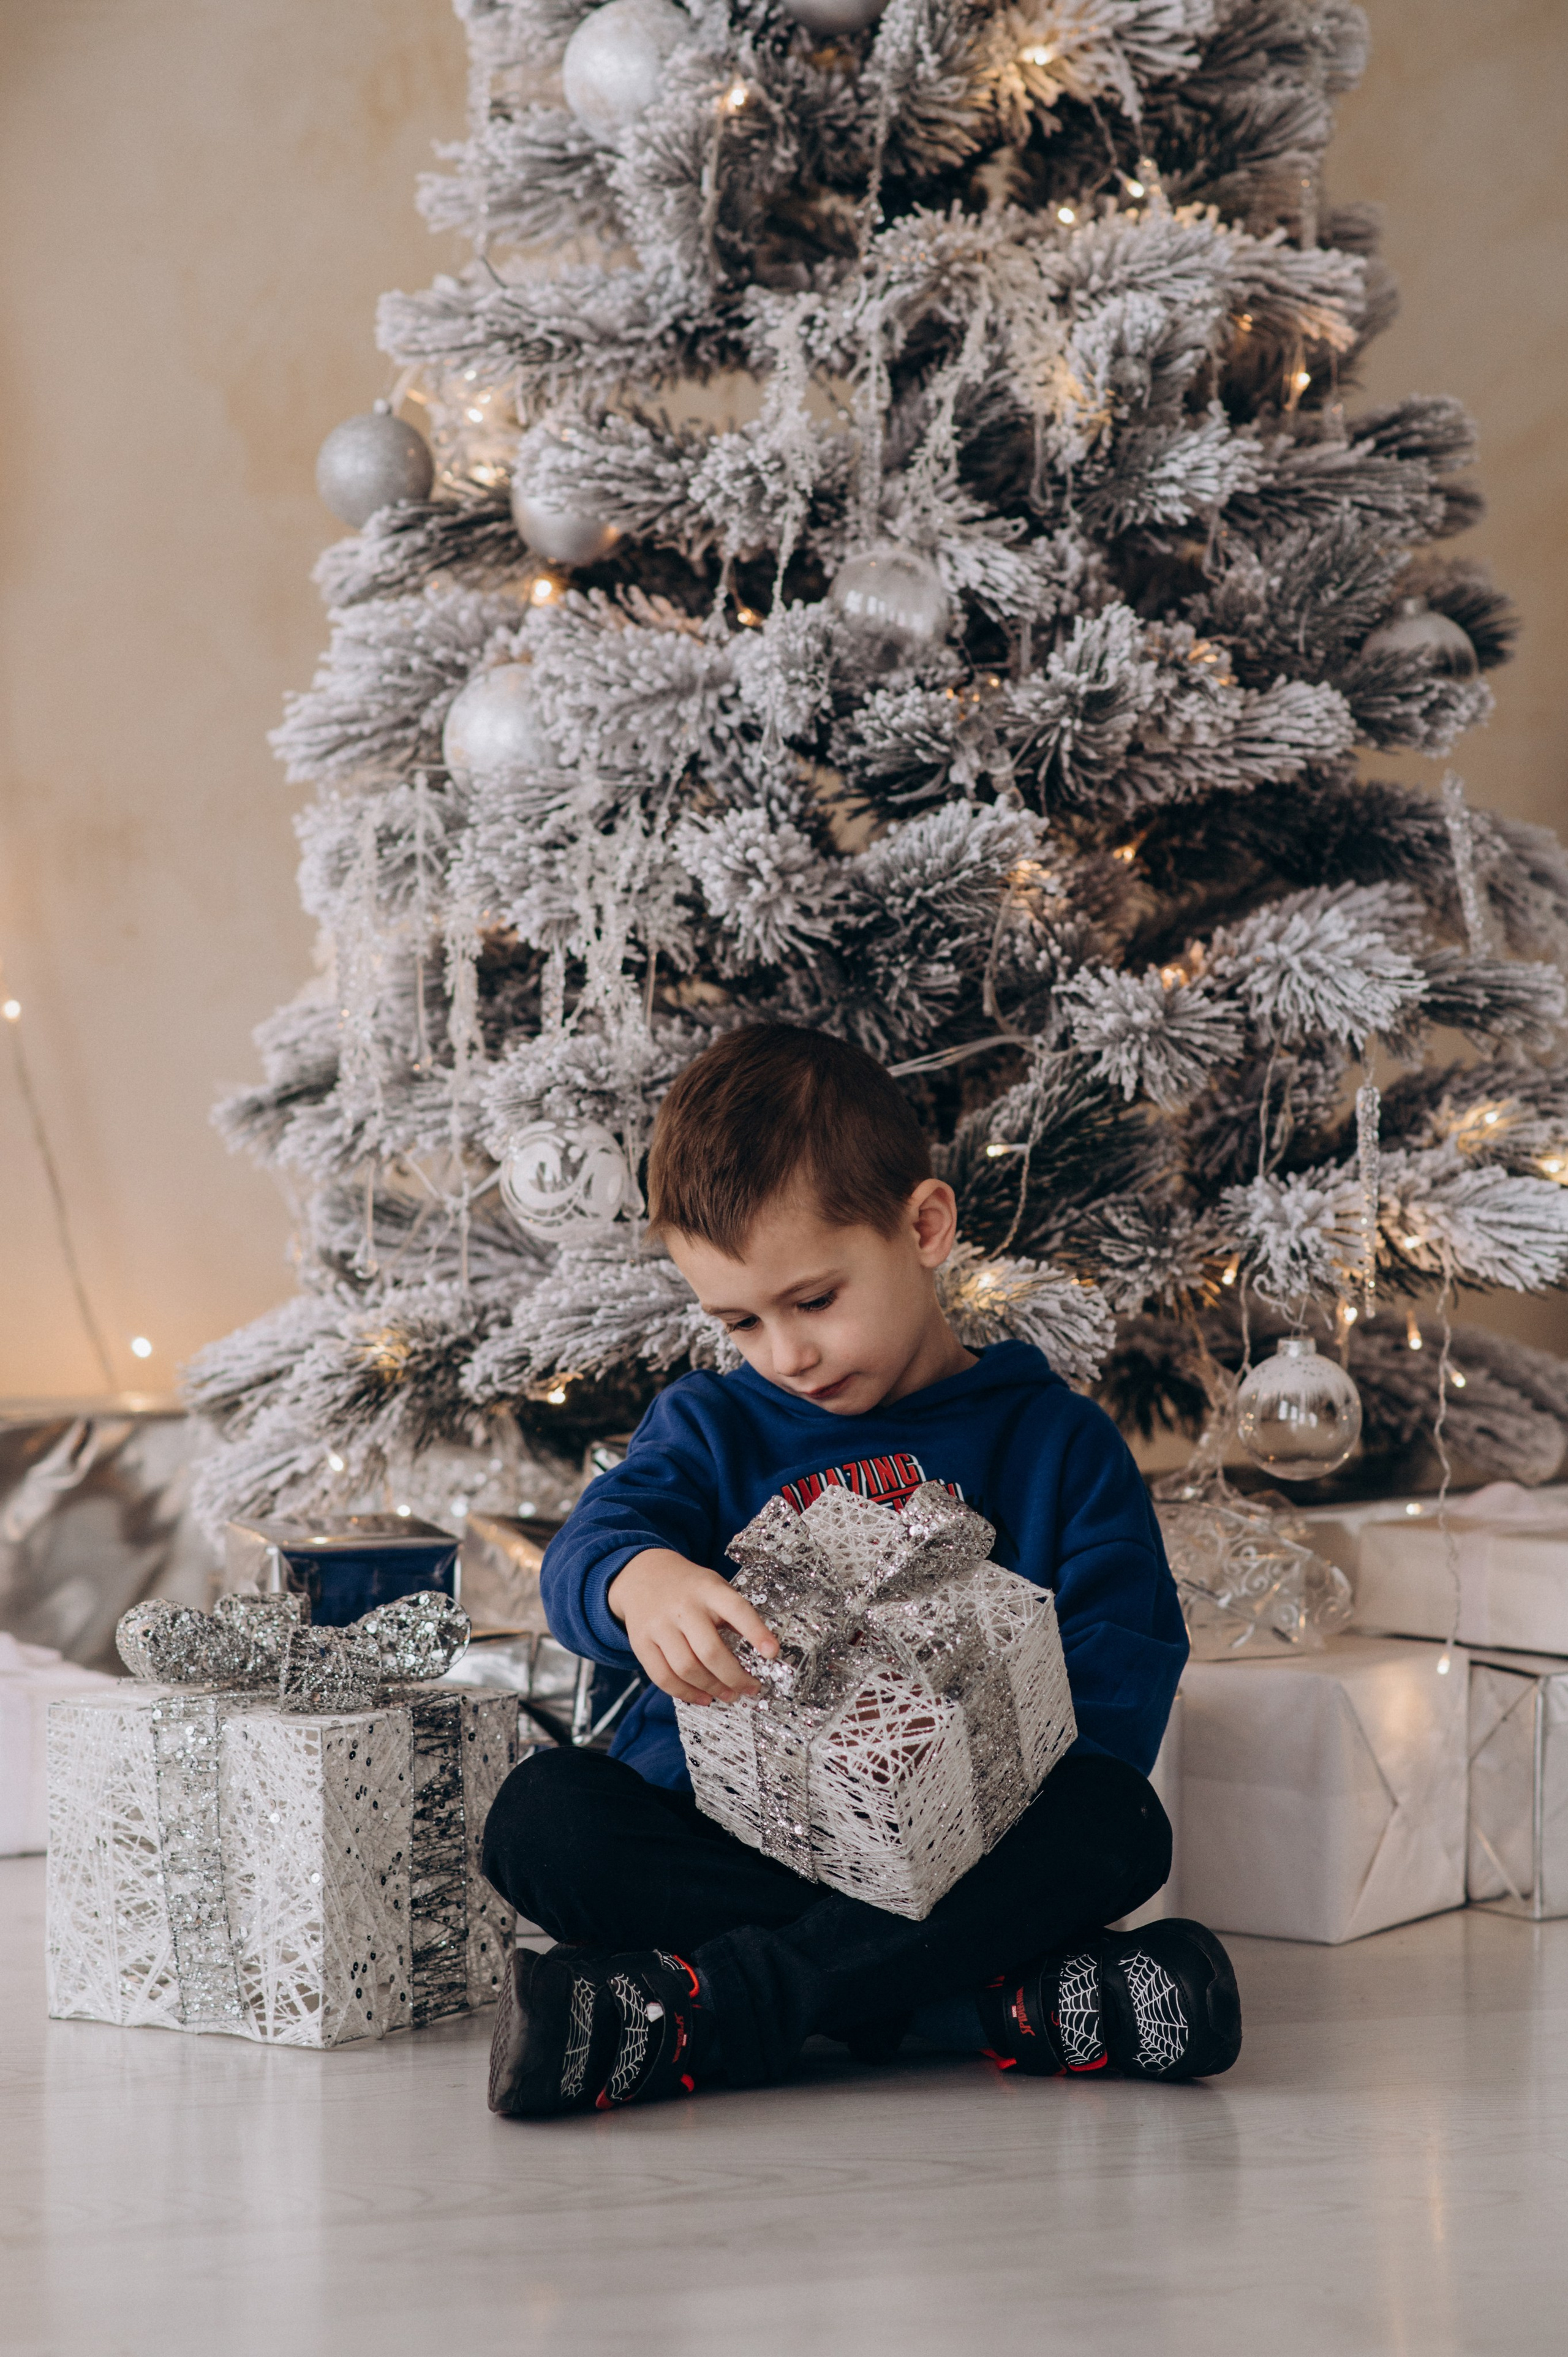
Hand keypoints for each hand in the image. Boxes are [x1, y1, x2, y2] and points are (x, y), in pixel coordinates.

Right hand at [606, 1549, 777, 1706]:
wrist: (643, 1574)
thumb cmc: (689, 1587)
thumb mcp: (714, 1586)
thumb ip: (733, 1612)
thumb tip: (760, 1650)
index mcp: (707, 1589)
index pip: (736, 1610)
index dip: (756, 1632)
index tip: (772, 1653)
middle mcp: (683, 1607)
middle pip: (710, 1651)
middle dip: (735, 1677)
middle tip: (750, 1688)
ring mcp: (659, 1625)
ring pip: (687, 1669)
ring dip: (712, 1688)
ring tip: (729, 1695)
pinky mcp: (641, 1643)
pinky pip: (663, 1677)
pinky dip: (686, 1693)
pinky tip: (702, 1696)